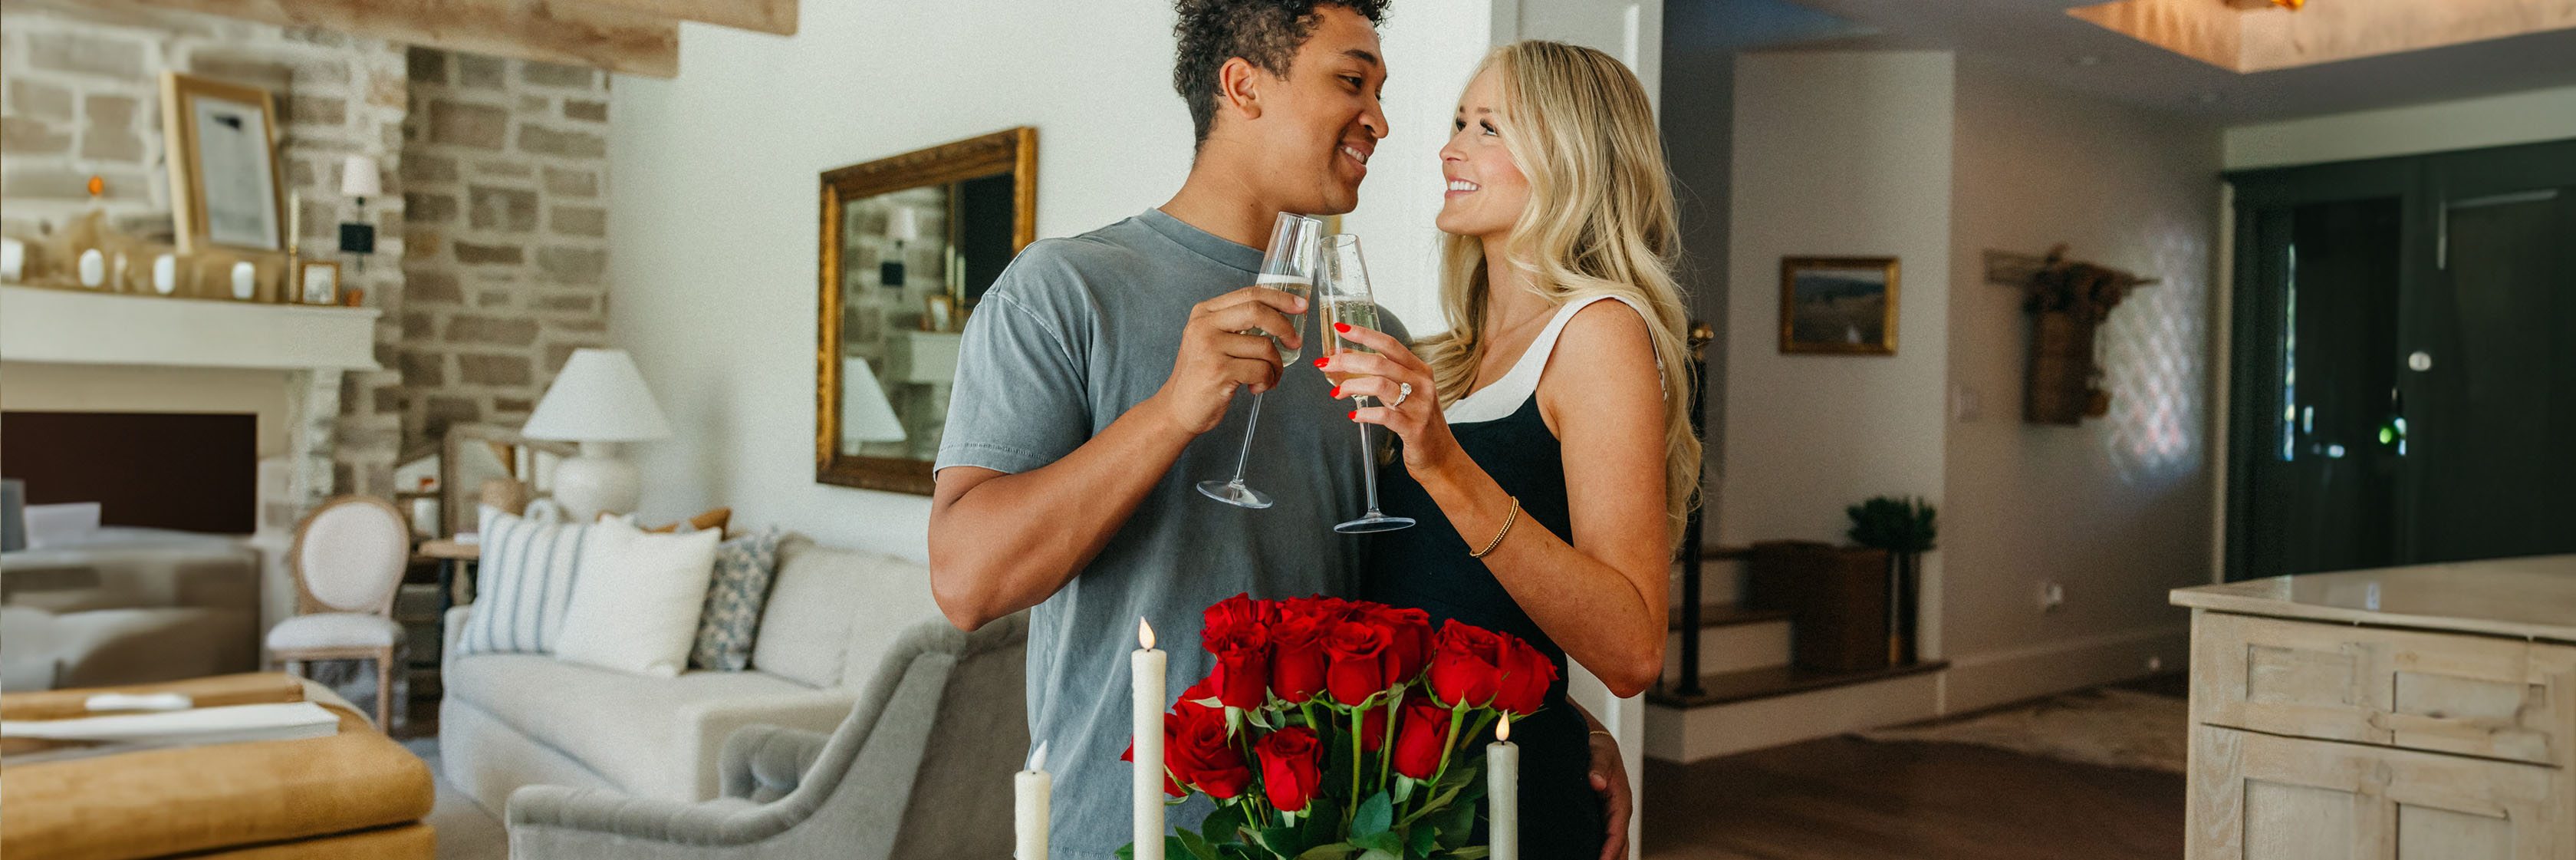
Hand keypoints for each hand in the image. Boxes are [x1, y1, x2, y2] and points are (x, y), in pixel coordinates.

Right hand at [1146, 286, 1307, 435]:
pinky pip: (1261, 370)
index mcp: (1204, 313)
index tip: (1300, 305)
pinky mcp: (1219, 370)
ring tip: (1268, 377)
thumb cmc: (1201, 376)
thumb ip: (1236, 325)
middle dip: (1284, 327)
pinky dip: (1267, 380)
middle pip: (1257, 311)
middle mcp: (1204, 325)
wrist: (1177, 409)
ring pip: (1264, 346)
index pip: (1249, 294)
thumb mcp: (1211, 341)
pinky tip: (1256, 387)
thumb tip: (1280, 316)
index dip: (1279, 297)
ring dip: (1275, 366)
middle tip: (1295, 342)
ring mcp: (1210, 347)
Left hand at [1317, 323, 1462, 476]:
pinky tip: (1354, 415)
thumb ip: (1385, 377)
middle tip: (1325, 364)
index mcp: (1420, 370)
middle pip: (1379, 362)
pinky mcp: (1413, 428)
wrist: (1441, 456)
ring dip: (1352, 386)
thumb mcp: (1407, 392)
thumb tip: (1350, 361)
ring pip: (1379, 385)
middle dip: (1347, 361)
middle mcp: (1422, 383)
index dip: (1364, 334)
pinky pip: (1383, 416)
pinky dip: (1364, 413)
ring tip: (1337, 392)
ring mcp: (1419, 406)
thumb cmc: (1418, 421)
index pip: (1390, 344)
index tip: (1341, 329)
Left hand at [1588, 730, 1631, 859]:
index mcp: (1621, 801)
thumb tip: (1597, 783)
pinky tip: (1586, 856)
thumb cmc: (1599, 747)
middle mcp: (1618, 813)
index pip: (1617, 834)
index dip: (1609, 852)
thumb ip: (1597, 767)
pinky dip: (1600, 852)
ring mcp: (1611, 817)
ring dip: (1607, 858)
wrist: (1596, 740)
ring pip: (1614, 846)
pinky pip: (1604, 840)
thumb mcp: (1599, 753)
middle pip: (1619, 847)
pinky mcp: (1601, 817)